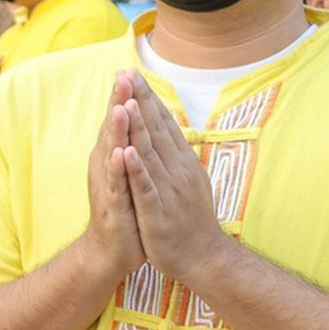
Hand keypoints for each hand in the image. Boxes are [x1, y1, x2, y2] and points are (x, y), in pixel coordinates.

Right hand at [81, 74, 144, 283]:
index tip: (132, 68)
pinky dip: (117, 168)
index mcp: (114, 154)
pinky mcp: (113, 205)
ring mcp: (108, 184)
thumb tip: (136, 120)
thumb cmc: (126, 208)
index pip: (121, 120)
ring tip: (119, 106)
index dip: (125, 95)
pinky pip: (115, 184)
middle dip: (119, 101)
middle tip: (122, 74)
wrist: (113, 248)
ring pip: (112, 152)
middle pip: (114, 128)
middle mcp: (106, 164)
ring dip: (116, 129)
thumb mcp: (130, 171)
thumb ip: (131, 145)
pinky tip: (119, 153)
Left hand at [115, 71, 235, 286]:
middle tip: (128, 74)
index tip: (133, 73)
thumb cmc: (189, 217)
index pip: (163, 122)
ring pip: (150, 153)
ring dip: (139, 127)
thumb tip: (170, 129)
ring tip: (128, 101)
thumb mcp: (186, 178)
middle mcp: (177, 169)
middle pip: (157, 130)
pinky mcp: (158, 211)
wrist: (202, 256)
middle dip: (141, 101)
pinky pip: (145, 187)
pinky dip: (136, 170)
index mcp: (181, 160)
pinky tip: (126, 152)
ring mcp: (168, 189)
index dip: (148, 97)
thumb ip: (177, 154)